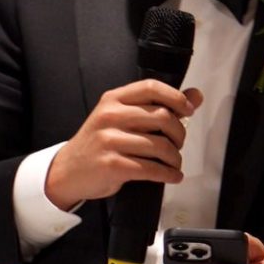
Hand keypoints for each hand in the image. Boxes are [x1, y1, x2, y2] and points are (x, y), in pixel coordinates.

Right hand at [45, 80, 202, 210]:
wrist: (67, 171)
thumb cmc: (100, 143)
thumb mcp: (121, 117)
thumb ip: (157, 105)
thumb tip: (195, 95)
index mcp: (113, 100)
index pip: (152, 87)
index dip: (176, 97)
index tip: (188, 110)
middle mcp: (110, 116)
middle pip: (162, 117)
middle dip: (179, 134)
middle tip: (178, 144)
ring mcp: (109, 141)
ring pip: (160, 145)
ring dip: (175, 158)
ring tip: (174, 163)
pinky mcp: (112, 165)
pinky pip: (152, 169)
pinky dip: (168, 174)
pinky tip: (172, 175)